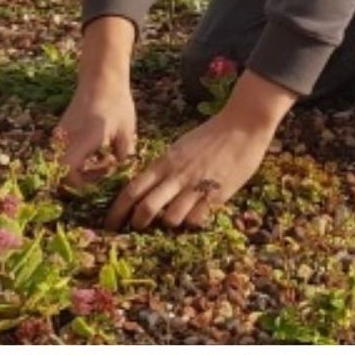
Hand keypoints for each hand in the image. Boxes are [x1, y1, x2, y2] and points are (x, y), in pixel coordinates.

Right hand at [55, 79, 136, 188]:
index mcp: (82, 140)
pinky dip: (78, 158)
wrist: (101, 78)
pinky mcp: (60, 132)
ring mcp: (60, 136)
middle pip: (64, 172)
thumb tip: (119, 175)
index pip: (68, 174)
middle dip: (84, 178)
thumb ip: (122, 157)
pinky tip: (97, 150)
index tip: (104, 177)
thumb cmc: (117, 103)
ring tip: (104, 157)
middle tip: (106, 168)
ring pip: (64, 164)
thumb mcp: (127, 132)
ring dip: (82, 168)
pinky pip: (65, 153)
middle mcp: (65, 140)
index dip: (83, 184)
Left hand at [104, 108, 272, 230]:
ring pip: (170, 218)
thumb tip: (151, 186)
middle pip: (145, 209)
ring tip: (172, 221)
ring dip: (168, 224)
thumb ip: (167, 166)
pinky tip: (195, 216)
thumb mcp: (182, 146)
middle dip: (137, 224)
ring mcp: (196, 186)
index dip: (117, 211)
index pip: (132, 190)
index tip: (110, 224)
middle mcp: (177, 175)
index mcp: (166, 161)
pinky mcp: (216, 194)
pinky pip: (196, 220)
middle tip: (137, 230)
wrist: (244, 124)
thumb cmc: (213, 134)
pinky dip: (192, 223)